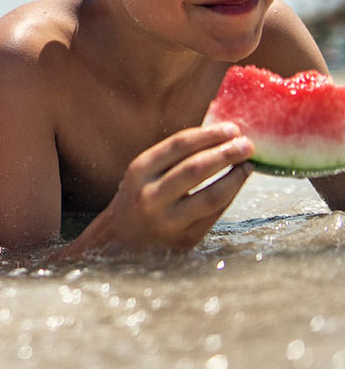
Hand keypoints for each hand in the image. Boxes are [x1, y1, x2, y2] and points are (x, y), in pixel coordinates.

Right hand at [64, 122, 252, 258]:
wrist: (121, 240)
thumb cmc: (140, 196)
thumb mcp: (145, 173)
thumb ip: (175, 157)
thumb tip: (221, 137)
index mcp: (140, 171)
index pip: (179, 145)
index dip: (209, 135)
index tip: (232, 128)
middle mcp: (151, 195)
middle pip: (196, 169)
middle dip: (226, 154)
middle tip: (248, 144)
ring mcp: (167, 220)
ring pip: (211, 196)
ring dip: (234, 178)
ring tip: (248, 165)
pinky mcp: (184, 240)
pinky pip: (214, 215)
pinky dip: (230, 196)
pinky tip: (237, 184)